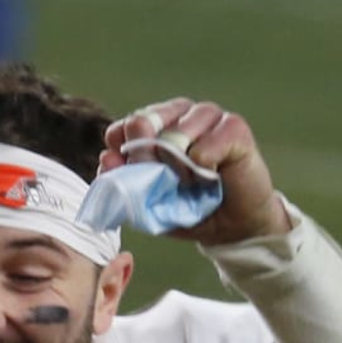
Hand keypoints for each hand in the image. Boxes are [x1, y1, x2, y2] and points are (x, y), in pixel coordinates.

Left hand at [99, 99, 291, 244]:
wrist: (233, 228)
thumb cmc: (189, 211)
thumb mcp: (150, 203)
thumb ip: (126, 183)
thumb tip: (106, 159)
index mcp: (157, 126)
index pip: (125, 127)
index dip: (124, 153)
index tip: (135, 177)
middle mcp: (181, 114)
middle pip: (144, 122)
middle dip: (146, 159)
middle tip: (164, 184)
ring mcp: (208, 116)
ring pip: (175, 134)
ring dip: (178, 168)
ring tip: (192, 184)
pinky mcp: (234, 127)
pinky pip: (204, 147)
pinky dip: (203, 167)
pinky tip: (211, 178)